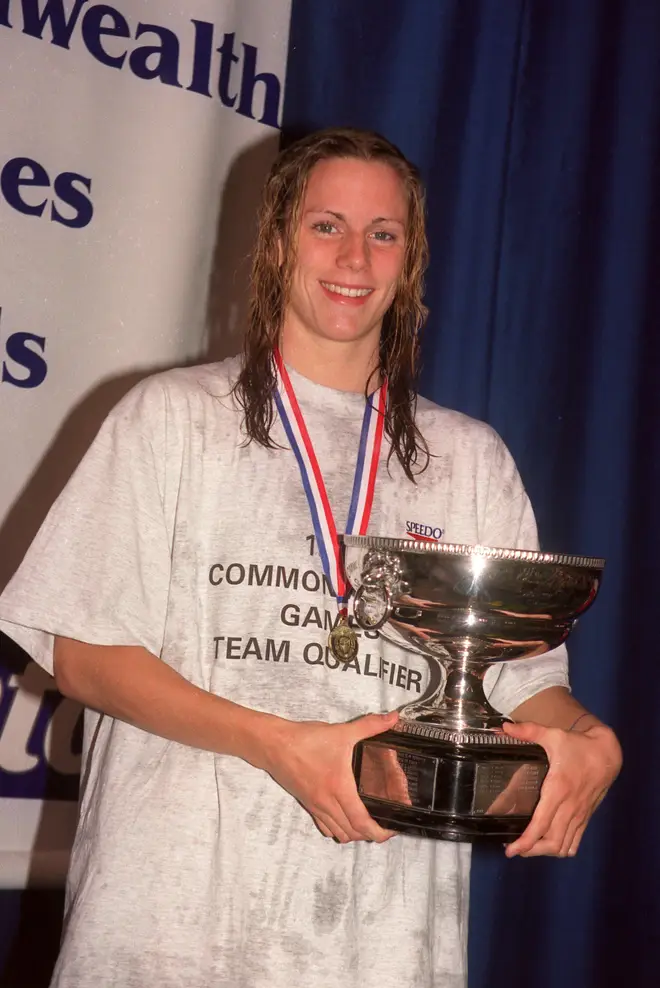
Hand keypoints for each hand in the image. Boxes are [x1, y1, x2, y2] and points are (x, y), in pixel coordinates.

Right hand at [264, 711, 399, 842]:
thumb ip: (370, 725)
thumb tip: (393, 718)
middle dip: (371, 834)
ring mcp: (316, 806)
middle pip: (353, 833)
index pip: (362, 822)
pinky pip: (324, 826)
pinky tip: (343, 817)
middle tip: (384, 825)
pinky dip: (337, 828)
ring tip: (367, 822)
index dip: (379, 832)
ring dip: (354, 833)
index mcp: (340, 789)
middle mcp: (328, 803)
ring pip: (339, 833)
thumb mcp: (342, 731)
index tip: (391, 830)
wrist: (274, 745)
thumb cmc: (306, 740)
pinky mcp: (307, 804)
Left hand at [502, 719, 621, 857]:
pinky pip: (575, 842)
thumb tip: (504, 727)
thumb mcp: (553, 734)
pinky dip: (561, 849)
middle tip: (515, 849)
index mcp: (558, 789)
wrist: (607, 754)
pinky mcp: (586, 817)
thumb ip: (528, 731)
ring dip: (545, 852)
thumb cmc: (577, 746)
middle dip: (531, 851)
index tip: (511, 850)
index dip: (526, 841)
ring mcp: (579, 815)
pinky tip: (549, 845)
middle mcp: (569, 807)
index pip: (541, 824)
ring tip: (529, 848)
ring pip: (563, 846)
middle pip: (551, 842)